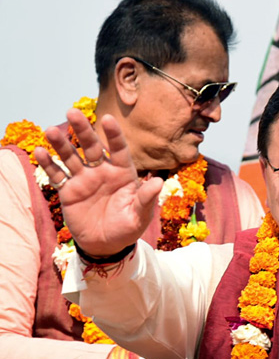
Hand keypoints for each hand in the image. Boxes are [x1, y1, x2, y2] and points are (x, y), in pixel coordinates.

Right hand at [34, 108, 162, 255]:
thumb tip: (158, 182)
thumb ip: (146, 198)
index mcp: (123, 173)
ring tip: (50, 131)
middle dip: (82, 130)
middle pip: (92, 147)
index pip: (119, 149)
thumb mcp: (140, 215)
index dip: (114, 135)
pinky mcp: (68, 191)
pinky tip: (39, 152)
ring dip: (61, 144)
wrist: (107, 245)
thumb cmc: (128, 228)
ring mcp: (84, 179)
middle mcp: (103, 171)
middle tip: (71, 112)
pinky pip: (57, 175)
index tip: (108, 119)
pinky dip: (48, 164)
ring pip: (72, 157)